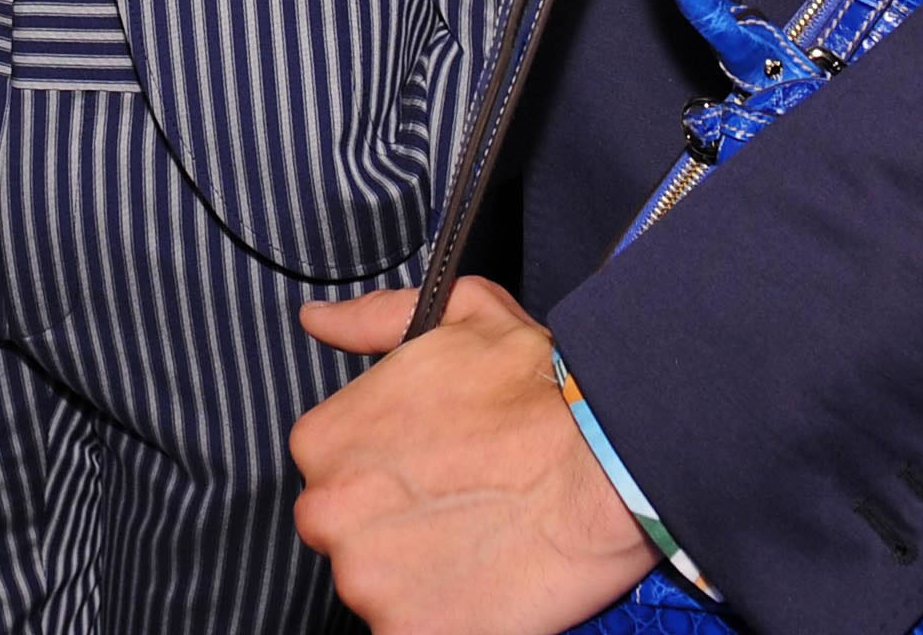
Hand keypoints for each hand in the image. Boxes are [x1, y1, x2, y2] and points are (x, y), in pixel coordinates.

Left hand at [292, 279, 658, 634]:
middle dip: (394, 528)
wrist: (605, 460)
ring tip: (481, 544)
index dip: (387, 476)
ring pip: (379, 589)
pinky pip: (411, 633)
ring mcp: (365, 582)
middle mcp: (327, 513)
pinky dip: (445, 620)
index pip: (332, 474)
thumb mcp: (456, 317)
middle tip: (461, 509)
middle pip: (348, 535)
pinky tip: (486, 588)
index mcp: (324, 441)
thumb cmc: (537, 387)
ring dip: (420, 577)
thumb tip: (317, 320)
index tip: (434, 472)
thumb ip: (373, 320)